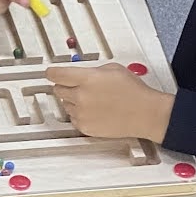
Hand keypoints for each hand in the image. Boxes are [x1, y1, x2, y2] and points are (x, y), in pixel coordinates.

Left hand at [46, 61, 174, 143]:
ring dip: (73, 101)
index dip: (52, 73)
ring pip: (65, 105)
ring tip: (93, 100)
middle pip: (58, 90)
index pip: (56, 75)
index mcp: (87, 79)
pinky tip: (95, 111)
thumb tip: (81, 73)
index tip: (50, 73)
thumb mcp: (113, 69)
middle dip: (65, 86)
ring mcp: (82, 114)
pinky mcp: (85, 127)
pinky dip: (80, 114)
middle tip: (78, 85)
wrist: (145, 114)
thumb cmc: (134, 92)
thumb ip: (92, 70)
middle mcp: (81, 97)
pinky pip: (73, 119)